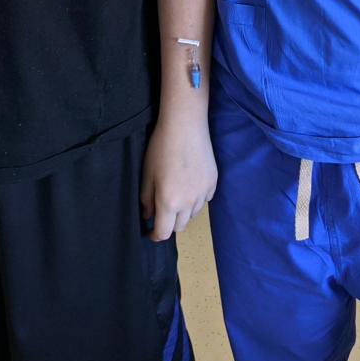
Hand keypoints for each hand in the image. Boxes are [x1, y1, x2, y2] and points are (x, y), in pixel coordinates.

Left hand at [140, 113, 216, 241]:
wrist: (185, 125)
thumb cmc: (161, 147)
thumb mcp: (147, 174)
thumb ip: (146, 199)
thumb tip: (148, 216)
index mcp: (169, 202)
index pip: (164, 232)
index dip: (155, 235)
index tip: (150, 232)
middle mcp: (188, 202)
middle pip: (180, 226)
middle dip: (169, 223)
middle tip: (161, 211)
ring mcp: (203, 192)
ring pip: (193, 213)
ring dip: (183, 211)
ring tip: (176, 194)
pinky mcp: (213, 182)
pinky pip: (205, 199)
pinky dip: (196, 198)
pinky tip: (190, 184)